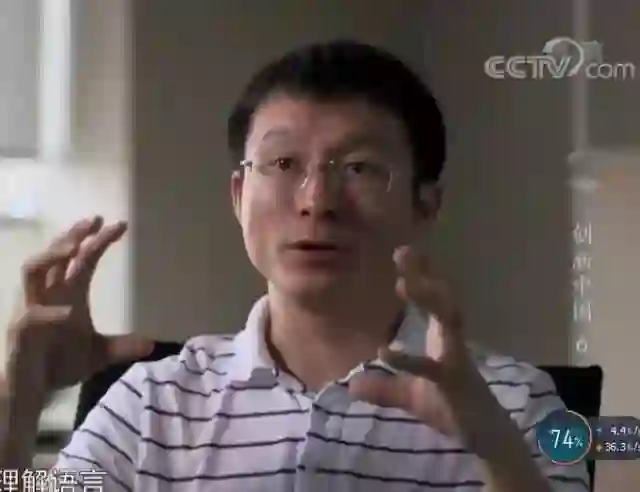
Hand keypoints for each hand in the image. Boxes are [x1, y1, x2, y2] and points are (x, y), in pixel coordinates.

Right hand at [3, 216, 152, 402]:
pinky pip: (31, 317)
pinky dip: (49, 313)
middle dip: (73, 235)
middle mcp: (49, 295)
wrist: (31, 393)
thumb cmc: (60, 365)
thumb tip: (150, 344)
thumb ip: (122, 346)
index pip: (83, 258)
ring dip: (51, 256)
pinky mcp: (21, 332)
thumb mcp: (99, 354)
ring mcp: (32, 310)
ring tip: (73, 247)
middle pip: (55, 254)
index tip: (120, 224)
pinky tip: (68, 313)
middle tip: (94, 220)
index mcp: (68, 293)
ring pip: (32, 271)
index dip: (98, 240)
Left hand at [349, 245, 486, 439]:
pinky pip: (434, 368)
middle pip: (441, 301)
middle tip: (404, 253)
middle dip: (424, 276)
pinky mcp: (456, 383)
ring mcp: (456, 360)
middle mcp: (452, 342)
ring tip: (404, 284)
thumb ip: (384, 388)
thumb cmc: (450, 407)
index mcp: (442, 338)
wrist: (485, 437)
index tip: (404, 250)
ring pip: (448, 321)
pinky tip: (385, 351)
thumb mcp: (409, 396)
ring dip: (429, 300)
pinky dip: (410, 360)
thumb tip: (353, 385)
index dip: (421, 275)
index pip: (431, 301)